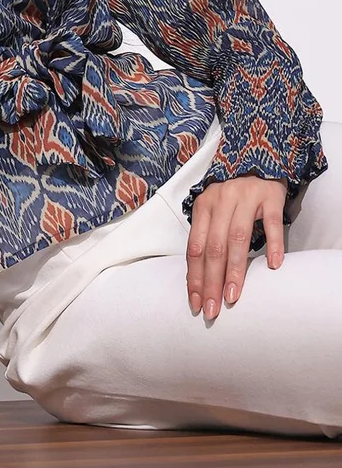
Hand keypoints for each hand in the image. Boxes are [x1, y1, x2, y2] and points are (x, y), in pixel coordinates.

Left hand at [186, 173, 287, 319]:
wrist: (257, 158)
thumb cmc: (231, 192)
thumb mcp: (213, 208)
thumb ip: (207, 235)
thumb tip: (201, 276)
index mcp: (203, 206)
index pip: (195, 247)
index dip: (194, 276)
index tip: (196, 302)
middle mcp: (221, 201)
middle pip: (213, 247)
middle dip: (211, 281)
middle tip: (212, 309)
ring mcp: (246, 198)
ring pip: (237, 238)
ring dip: (235, 270)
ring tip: (232, 295)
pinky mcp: (270, 197)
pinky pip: (271, 224)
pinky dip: (273, 244)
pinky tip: (273, 265)